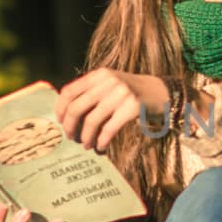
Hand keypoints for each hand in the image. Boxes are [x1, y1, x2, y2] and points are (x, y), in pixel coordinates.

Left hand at [54, 68, 170, 150]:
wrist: (161, 92)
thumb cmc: (131, 92)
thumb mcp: (110, 84)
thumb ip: (92, 92)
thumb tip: (66, 114)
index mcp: (99, 75)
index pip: (69, 91)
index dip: (60, 108)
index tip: (60, 121)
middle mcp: (109, 82)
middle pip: (77, 107)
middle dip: (70, 126)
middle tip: (71, 137)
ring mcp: (121, 94)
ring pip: (92, 120)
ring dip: (85, 137)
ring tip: (86, 144)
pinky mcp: (133, 107)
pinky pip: (109, 129)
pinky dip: (102, 140)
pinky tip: (101, 146)